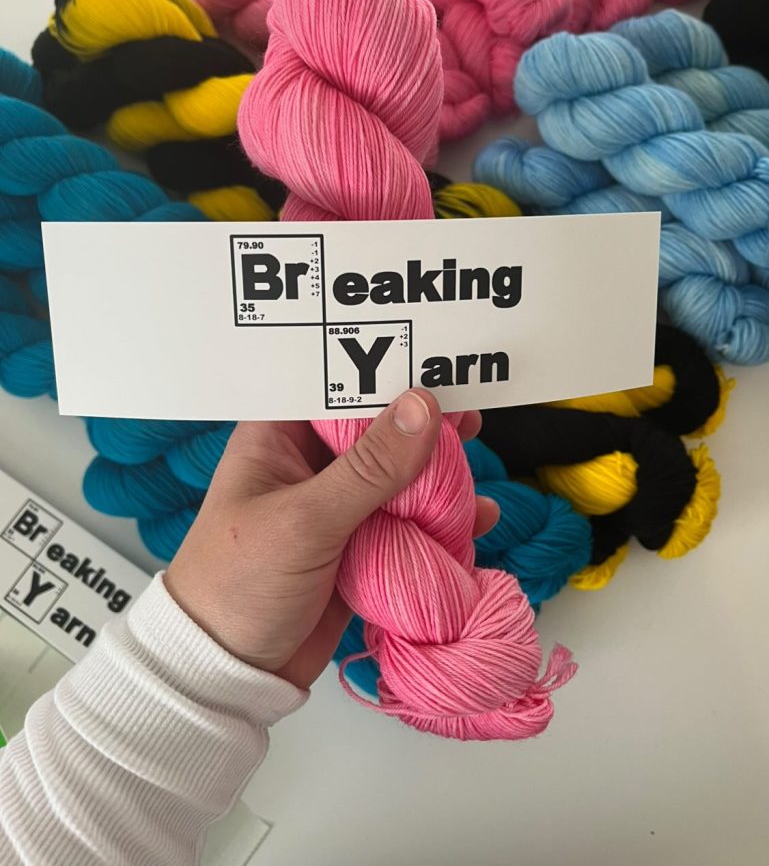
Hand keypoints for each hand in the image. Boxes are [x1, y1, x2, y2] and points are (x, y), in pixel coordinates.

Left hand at [164, 389, 497, 688]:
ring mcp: (337, 507)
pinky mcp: (360, 546)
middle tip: (470, 422)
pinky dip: (440, 522)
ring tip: (476, 474)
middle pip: (378, 430)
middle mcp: (310, 464)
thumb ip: (368, 468)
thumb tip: (424, 407)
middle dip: (424, 428)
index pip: (335, 387)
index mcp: (278, 438)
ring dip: (438, 477)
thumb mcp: (305, 522)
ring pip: (400, 477)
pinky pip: (409, 523)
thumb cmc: (240, 584)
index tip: (436, 368)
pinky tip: (477, 521)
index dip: (384, 373)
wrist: (227, 675)